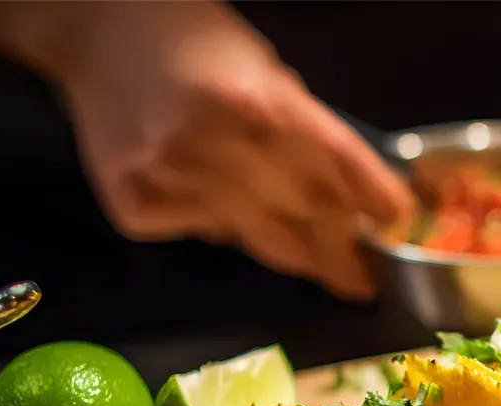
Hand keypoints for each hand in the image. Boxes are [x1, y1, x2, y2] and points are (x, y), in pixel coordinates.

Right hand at [51, 0, 410, 299]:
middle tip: (363, 276)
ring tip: (314, 258)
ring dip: (294, 249)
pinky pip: (207, 235)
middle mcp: (217, 145)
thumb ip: (307, 134)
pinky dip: (227, 228)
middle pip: (308, 216)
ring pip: (260, 239)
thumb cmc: (198, 46)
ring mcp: (173, 180)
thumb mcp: (268, 73)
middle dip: (342, 252)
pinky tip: (217, 200)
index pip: (340, 164)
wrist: (100, 34)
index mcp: (260, 103)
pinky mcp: (138, 207)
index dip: (377, 199)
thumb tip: (355, 200)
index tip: (399, 224)